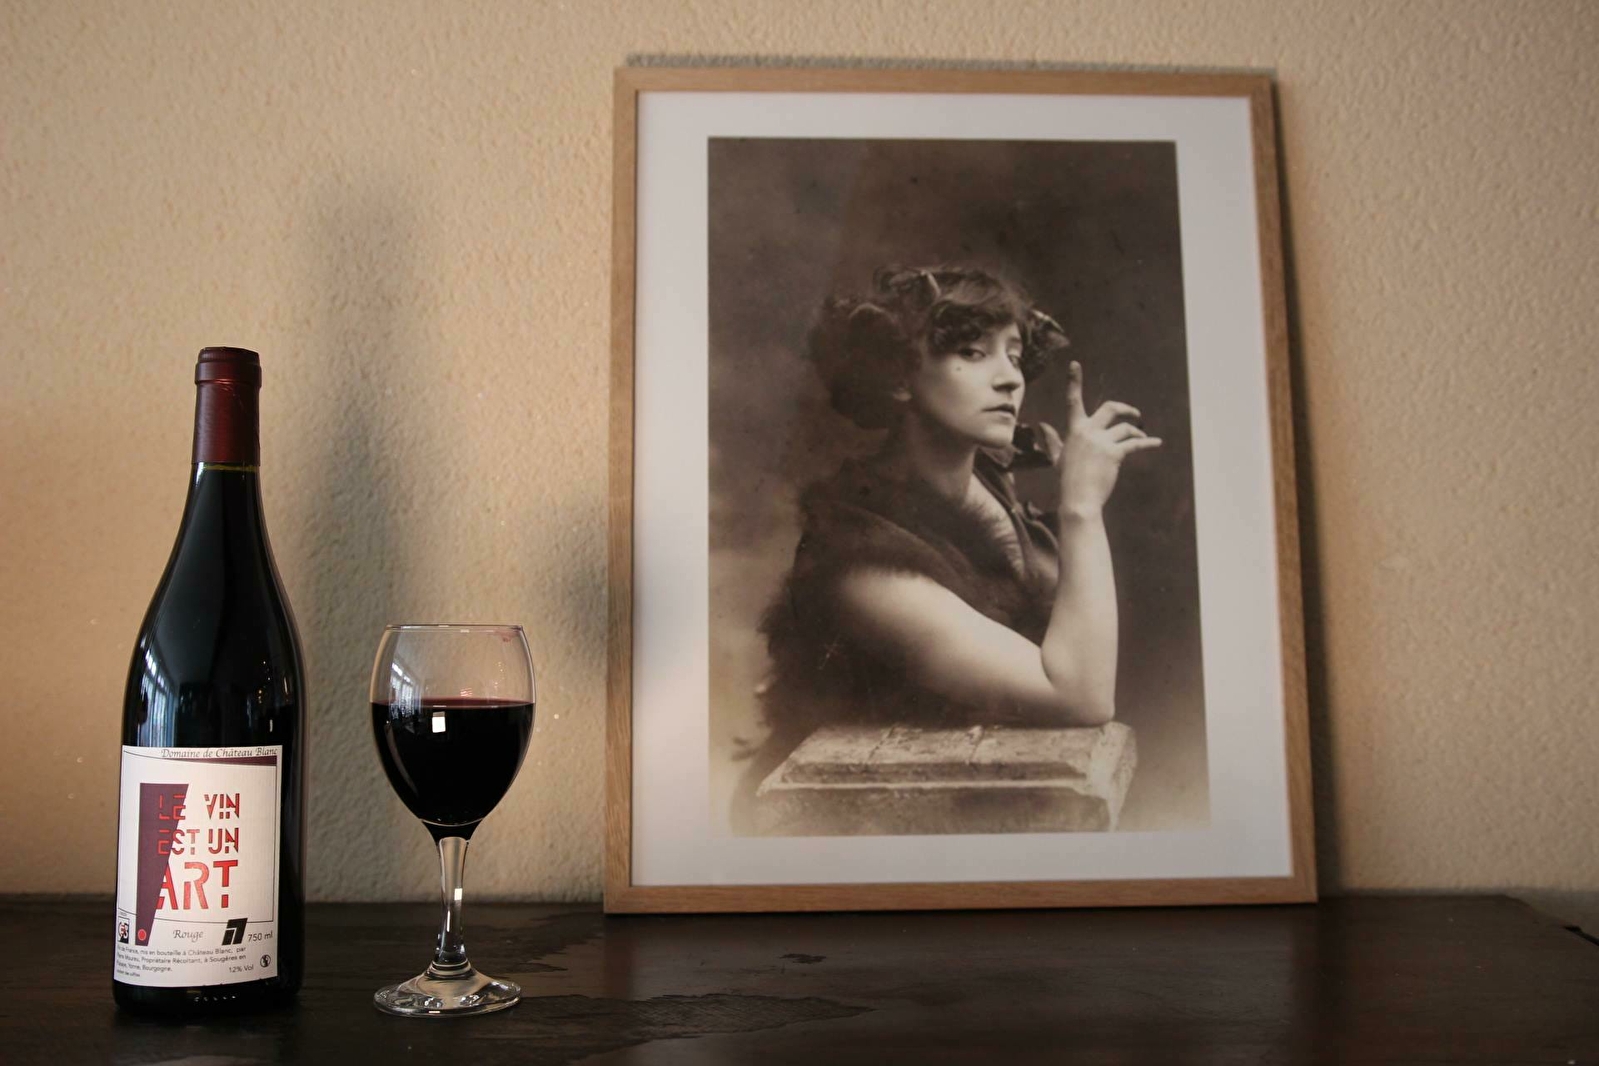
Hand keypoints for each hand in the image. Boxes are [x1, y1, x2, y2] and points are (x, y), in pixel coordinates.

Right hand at [1058, 361, 1161, 517]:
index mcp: (1074, 431)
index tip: (1075, 364)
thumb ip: (1052, 439)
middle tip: (1135, 414)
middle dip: (1125, 409)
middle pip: (1110, 408)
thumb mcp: (1058, 457)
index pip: (1073, 401)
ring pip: (1126, 428)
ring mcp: (1101, 442)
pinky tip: (1156, 443)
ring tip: (1143, 438)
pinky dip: (1147, 443)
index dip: (1074, 381)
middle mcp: (1087, 432)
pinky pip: (1135, 443)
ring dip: (1137, 432)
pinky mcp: (1114, 453)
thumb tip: (1041, 425)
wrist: (1078, 501)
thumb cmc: (1067, 481)